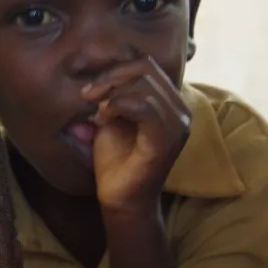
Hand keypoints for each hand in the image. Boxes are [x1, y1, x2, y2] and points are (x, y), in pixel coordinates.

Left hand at [82, 57, 190, 214]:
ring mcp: (177, 125)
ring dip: (113, 93)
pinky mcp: (167, 140)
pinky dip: (121, 105)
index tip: (89, 89)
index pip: (147, 66)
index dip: (115, 70)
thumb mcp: (110, 121)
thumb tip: (99, 78)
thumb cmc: (116, 163)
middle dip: (111, 78)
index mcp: (169, 102)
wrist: (121, 201)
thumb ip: (111, 97)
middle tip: (88, 96)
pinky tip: (105, 116)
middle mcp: (180, 109)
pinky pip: (147, 109)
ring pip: (145, 85)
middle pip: (146, 69)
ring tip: (97, 112)